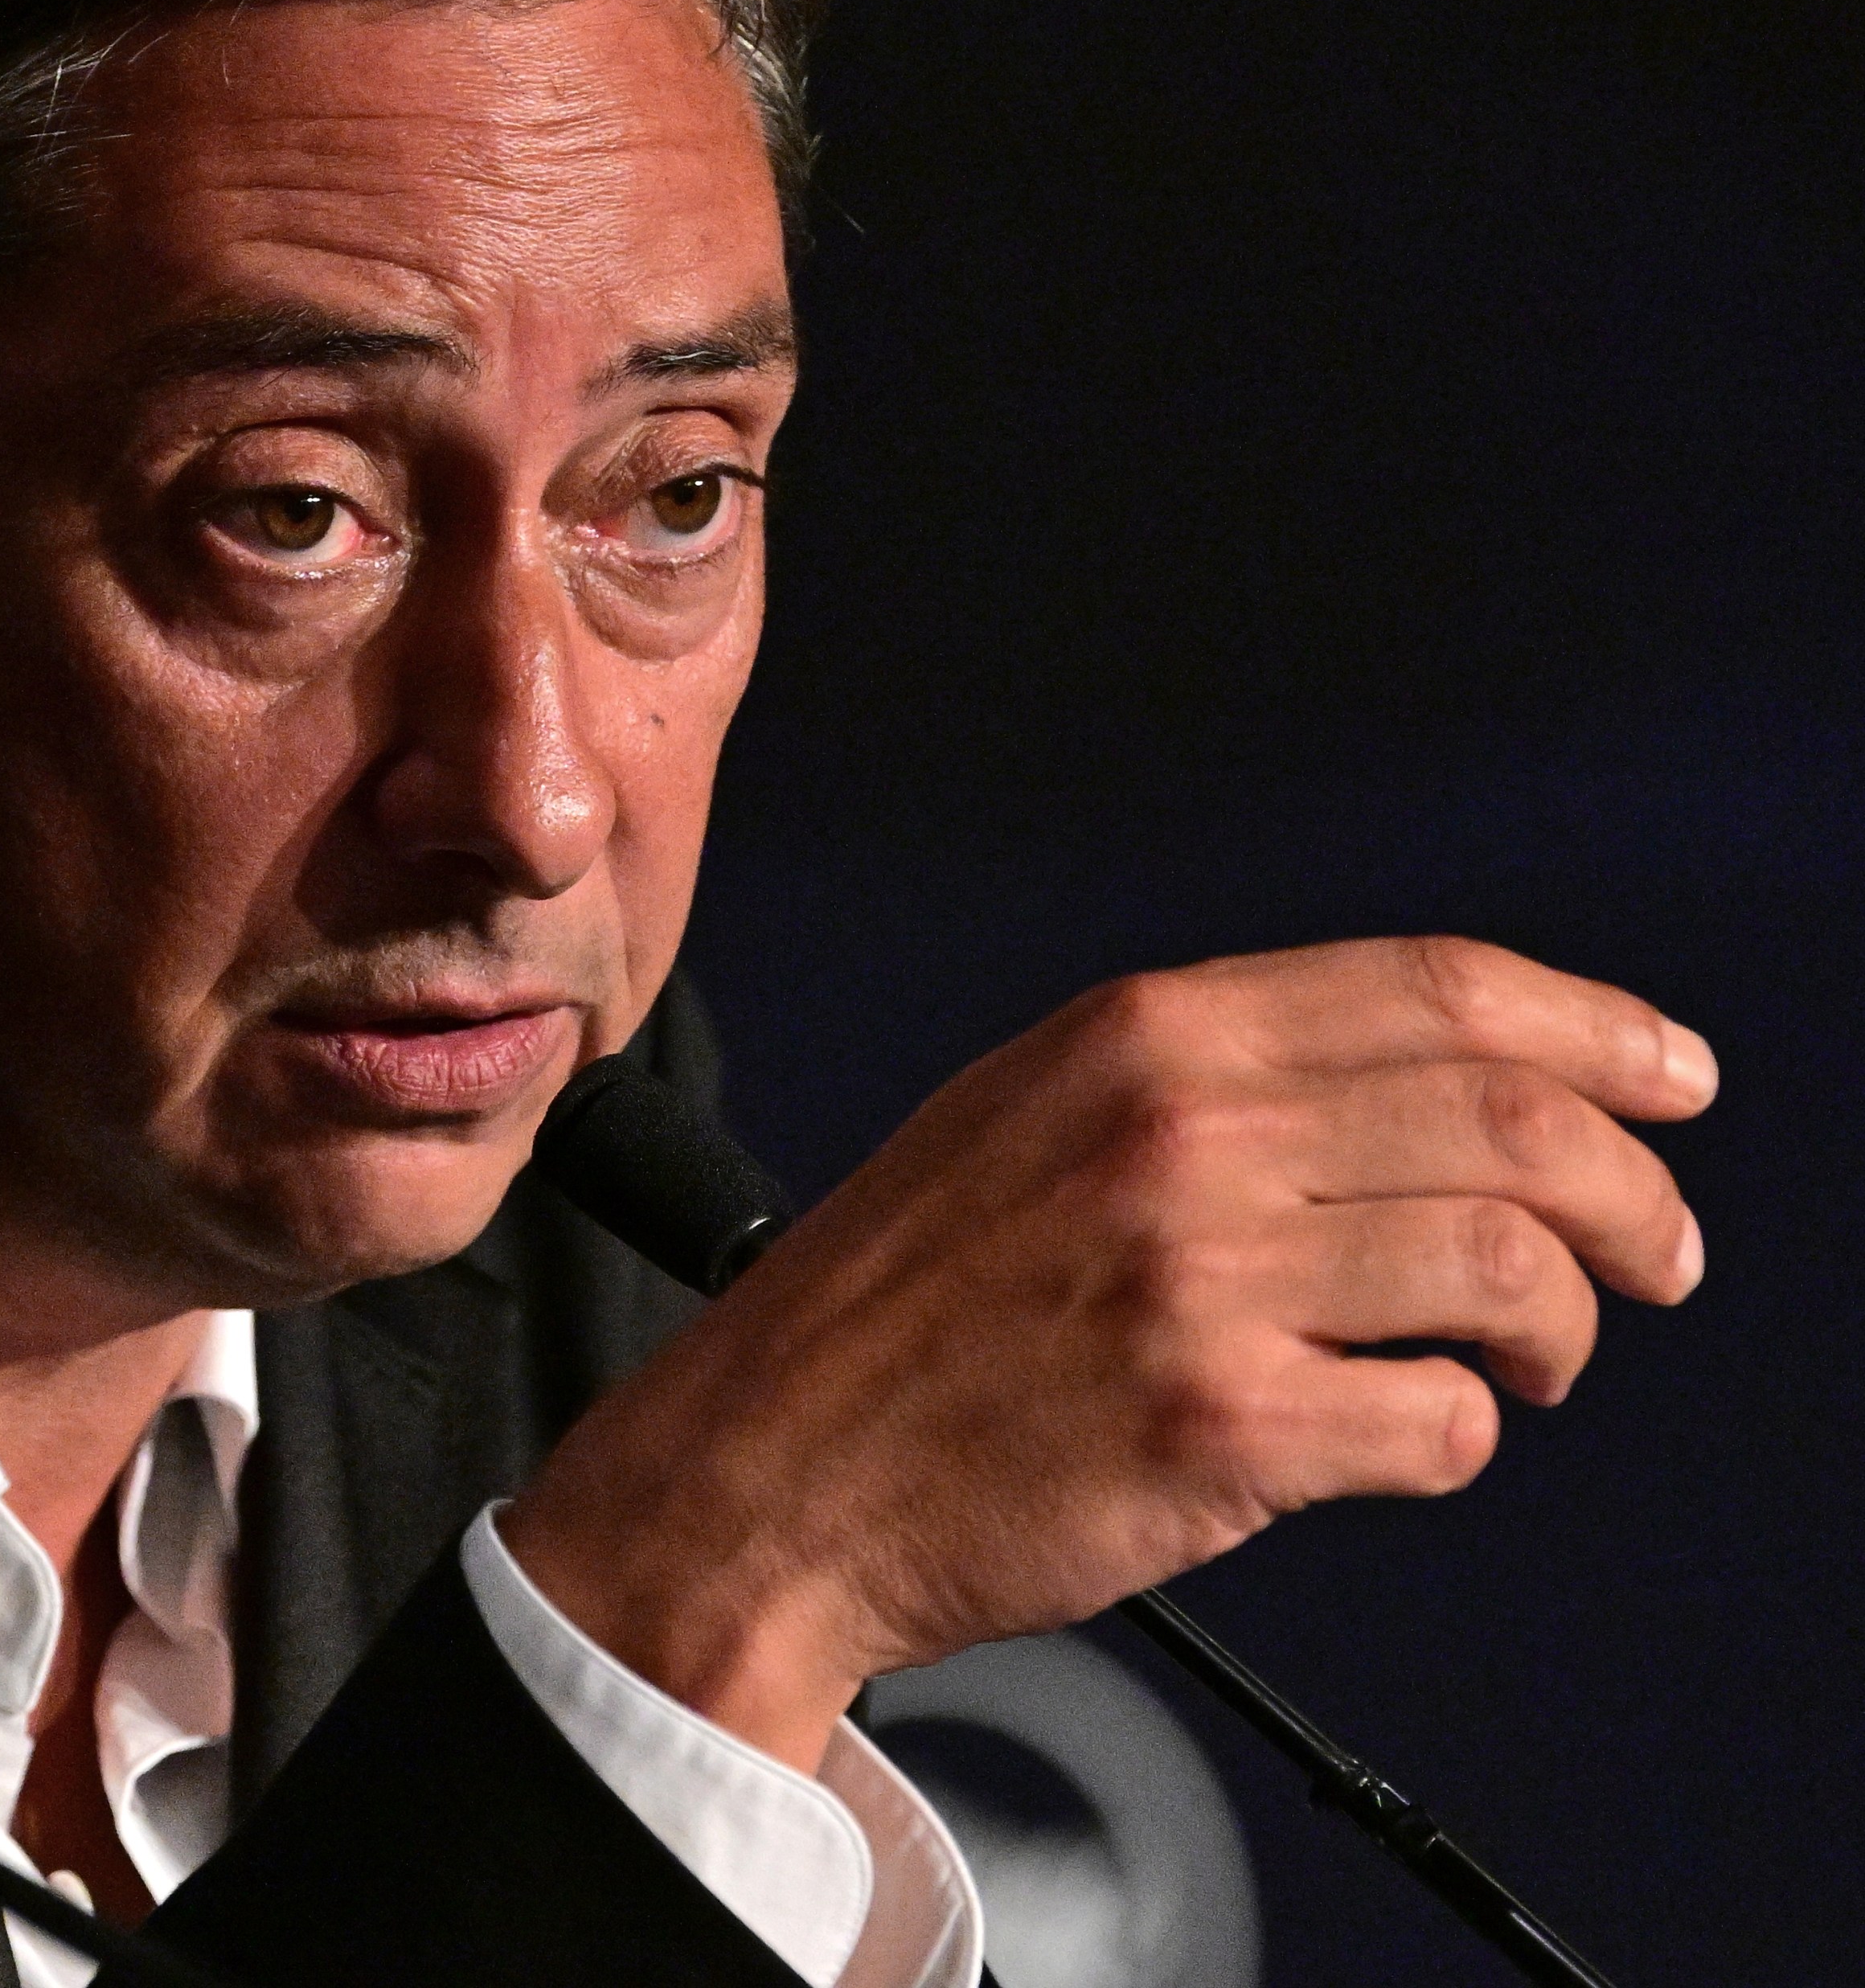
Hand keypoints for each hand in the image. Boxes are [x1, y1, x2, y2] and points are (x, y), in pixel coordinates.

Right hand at [502, 936, 1714, 1771]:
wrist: (777, 1457)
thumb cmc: (906, 1297)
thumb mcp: (1037, 1111)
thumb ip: (1215, 1077)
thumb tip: (1429, 1089)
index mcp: (1145, 1033)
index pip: (1442, 990)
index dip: (1597, 1028)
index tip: (1669, 1077)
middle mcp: (1184, 1132)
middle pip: (1513, 1124)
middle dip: (1636, 1194)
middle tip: (1660, 1250)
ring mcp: (1202, 1278)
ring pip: (1511, 1273)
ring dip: (1569, 1327)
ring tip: (1543, 1358)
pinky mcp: (1217, 1430)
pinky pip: (1441, 1427)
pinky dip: (1463, 1436)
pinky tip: (1410, 1431)